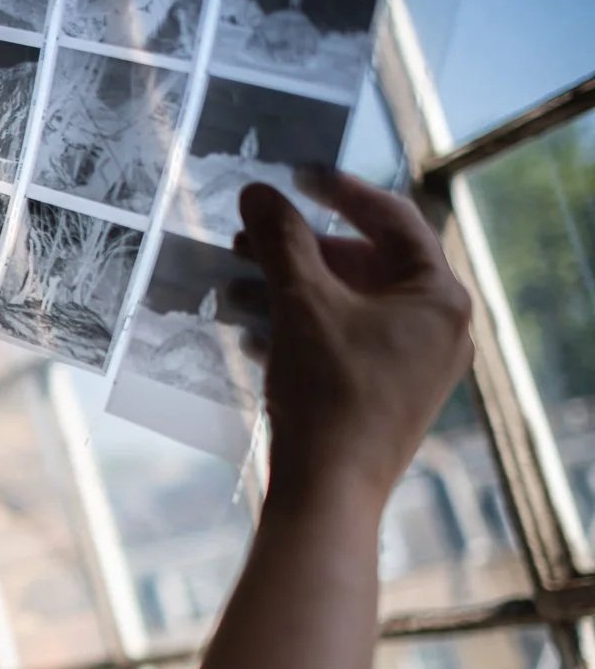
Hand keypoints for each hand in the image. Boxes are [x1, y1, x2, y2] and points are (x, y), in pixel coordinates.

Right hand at [233, 169, 472, 511]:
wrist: (329, 493)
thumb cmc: (328, 394)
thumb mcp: (301, 304)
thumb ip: (280, 241)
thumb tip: (258, 192)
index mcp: (438, 296)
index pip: (392, 218)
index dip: (338, 191)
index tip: (292, 175)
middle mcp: (436, 327)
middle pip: (363, 263)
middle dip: (296, 250)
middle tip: (246, 239)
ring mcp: (412, 363)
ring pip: (345, 304)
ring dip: (286, 289)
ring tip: (231, 285)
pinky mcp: (382, 394)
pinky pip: (341, 341)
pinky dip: (297, 328)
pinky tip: (247, 330)